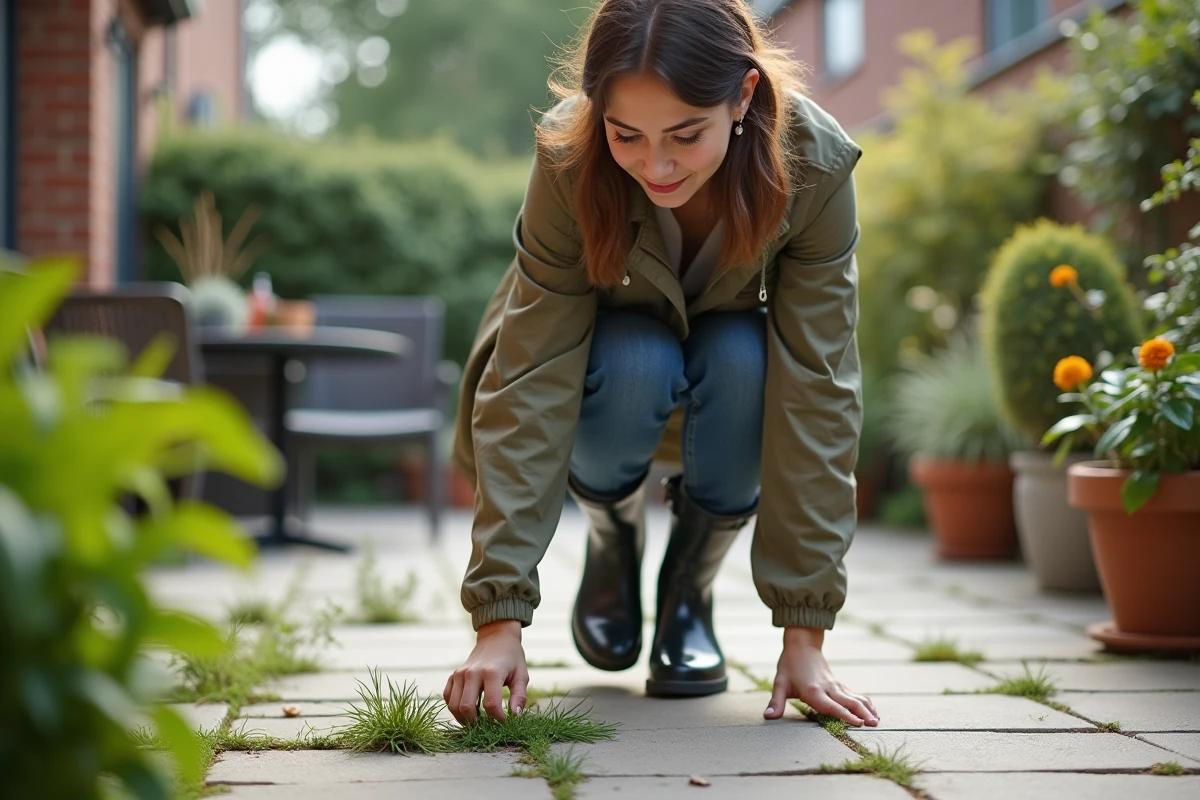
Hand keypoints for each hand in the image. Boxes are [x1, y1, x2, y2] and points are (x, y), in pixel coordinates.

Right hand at [443, 619, 527, 724]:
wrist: (496, 638)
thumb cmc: (512, 658)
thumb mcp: (521, 675)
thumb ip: (519, 696)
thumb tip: (515, 717)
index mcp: (491, 672)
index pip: (491, 705)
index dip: (498, 719)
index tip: (505, 722)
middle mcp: (472, 673)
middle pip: (467, 708)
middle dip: (477, 723)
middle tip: (487, 727)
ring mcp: (460, 673)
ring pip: (453, 705)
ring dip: (464, 719)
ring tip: (477, 722)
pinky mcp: (453, 675)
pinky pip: (447, 697)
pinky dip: (454, 708)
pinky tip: (467, 711)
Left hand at [764, 627, 878, 726]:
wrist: (802, 645)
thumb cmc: (789, 666)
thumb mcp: (779, 683)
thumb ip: (776, 702)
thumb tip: (768, 717)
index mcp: (813, 691)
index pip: (831, 706)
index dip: (844, 715)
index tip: (858, 723)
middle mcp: (828, 688)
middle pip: (848, 702)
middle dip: (861, 714)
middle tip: (873, 725)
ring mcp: (835, 686)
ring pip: (855, 698)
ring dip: (867, 709)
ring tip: (877, 721)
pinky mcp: (839, 685)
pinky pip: (855, 694)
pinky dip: (865, 703)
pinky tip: (874, 711)